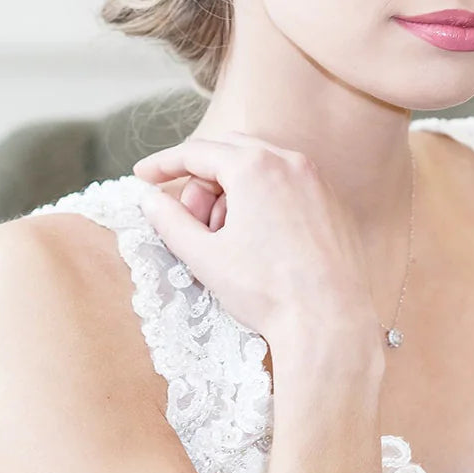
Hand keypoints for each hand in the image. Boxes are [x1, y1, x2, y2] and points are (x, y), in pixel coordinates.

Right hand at [131, 134, 386, 386]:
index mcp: (255, 167)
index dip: (163, 163)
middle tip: (189, 219)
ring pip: (259, 167)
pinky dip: (261, 199)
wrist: (329, 320)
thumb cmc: (267, 290)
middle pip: (228, 152)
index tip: (142, 175)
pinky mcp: (331, 201)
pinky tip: (256, 241)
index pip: (197, 152)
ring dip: (231, 192)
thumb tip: (150, 200)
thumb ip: (170, 221)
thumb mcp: (204, 256)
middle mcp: (289, 161)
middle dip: (200, 180)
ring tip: (225, 238)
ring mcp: (316, 179)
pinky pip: (286, 184)